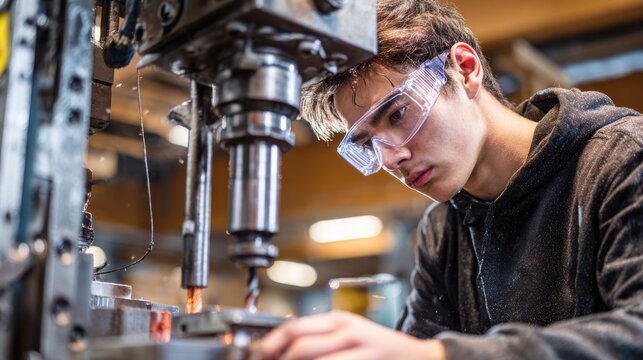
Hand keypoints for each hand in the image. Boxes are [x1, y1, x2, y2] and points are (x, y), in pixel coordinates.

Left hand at [260, 310, 445, 359]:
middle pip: (300, 346)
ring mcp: (359, 348)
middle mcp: (347, 331)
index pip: (295, 328)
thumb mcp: (348, 333)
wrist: (416, 357)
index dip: (271, 343)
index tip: (259, 354)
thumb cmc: (376, 347)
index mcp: (338, 320)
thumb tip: (283, 346)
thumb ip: (320, 337)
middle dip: (279, 359)